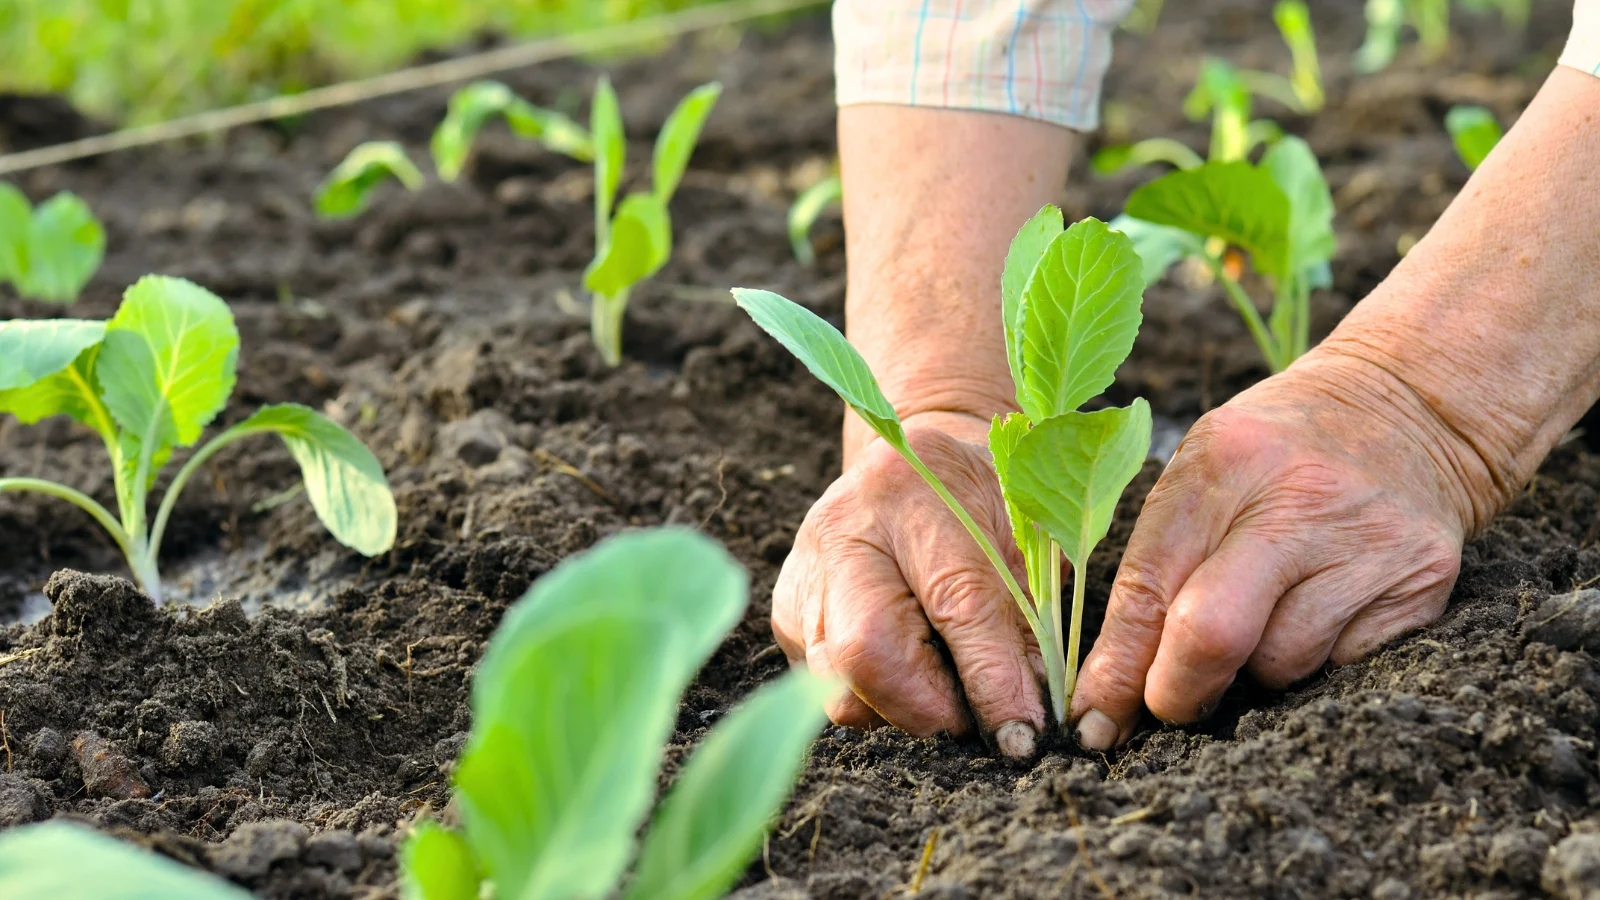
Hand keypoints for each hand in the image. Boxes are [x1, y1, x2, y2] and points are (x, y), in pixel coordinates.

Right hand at [770, 411, 1048, 758]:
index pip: (956, 606)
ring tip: (942, 681)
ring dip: (900, 708)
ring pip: (838, 685)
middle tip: (972, 720)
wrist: (912, 465)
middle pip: (866, 651)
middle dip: (927, 709)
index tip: (1022, 734)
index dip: (992, 682)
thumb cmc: (981, 504)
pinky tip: (906, 662)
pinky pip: (825, 687)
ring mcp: (802, 572)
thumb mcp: (1024, 543)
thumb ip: (1025, 626)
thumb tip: (1022, 724)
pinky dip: (873, 696)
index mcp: (913, 492)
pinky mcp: (786, 612)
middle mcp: (841, 528)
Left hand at [1069, 350, 1479, 749]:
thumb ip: (1154, 561)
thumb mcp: (1204, 468)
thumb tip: (1106, 682)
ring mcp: (1367, 547)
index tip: (1093, 721)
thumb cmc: (1275, 452)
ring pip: (1278, 665)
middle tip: (1166, 704)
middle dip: (1175, 692)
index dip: (1115, 670)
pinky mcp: (1421, 587)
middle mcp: (1298, 503)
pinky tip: (1319, 611)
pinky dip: (1315, 661)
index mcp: (1221, 465)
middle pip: (1212, 635)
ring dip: (1252, 670)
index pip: (1148, 588)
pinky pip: (1341, 668)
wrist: (1411, 408)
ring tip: (1264, 616)